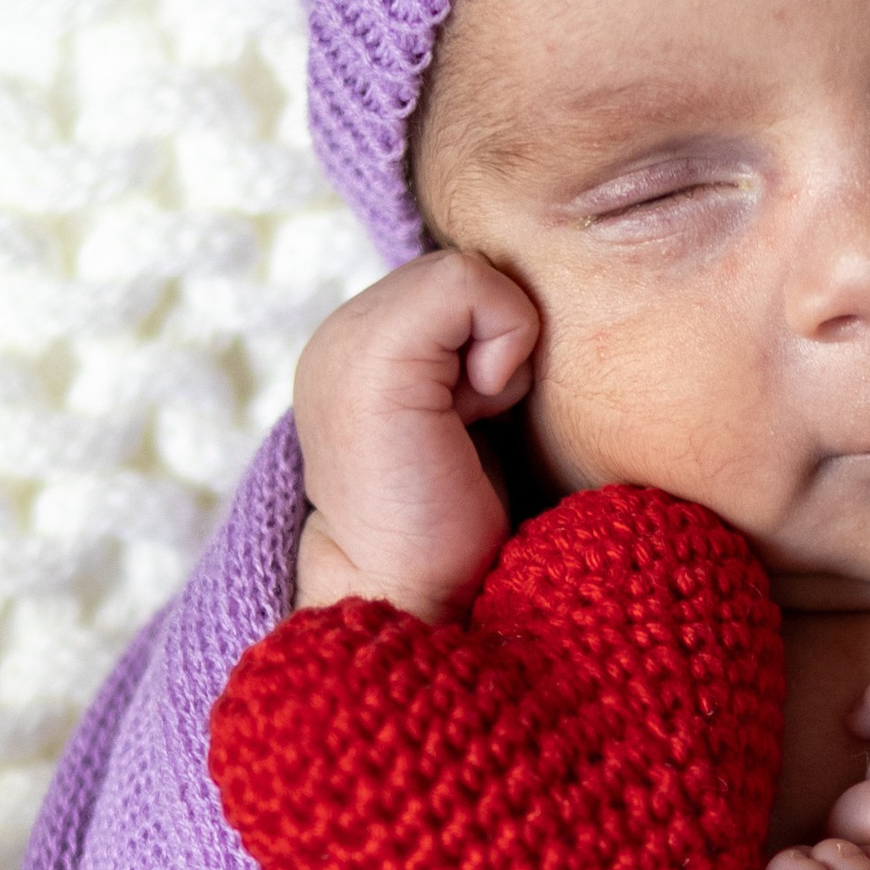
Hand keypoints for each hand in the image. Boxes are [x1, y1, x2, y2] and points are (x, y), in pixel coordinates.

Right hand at [293, 254, 538, 620]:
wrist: (418, 598)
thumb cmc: (459, 530)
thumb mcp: (468, 419)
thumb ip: (471, 354)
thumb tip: (529, 305)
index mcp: (360, 349)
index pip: (459, 284)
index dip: (494, 336)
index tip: (486, 411)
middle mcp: (340, 334)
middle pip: (467, 271)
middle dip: (500, 339)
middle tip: (480, 419)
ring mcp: (347, 340)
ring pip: (468, 271)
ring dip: (504, 345)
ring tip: (473, 420)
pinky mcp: (372, 355)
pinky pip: (466, 282)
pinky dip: (505, 339)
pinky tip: (482, 407)